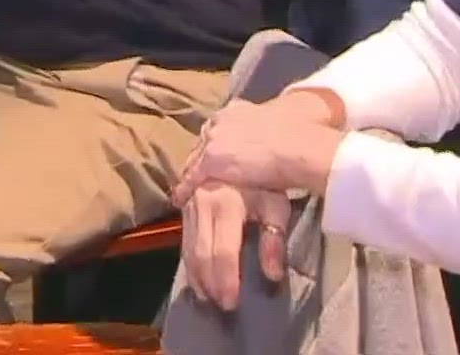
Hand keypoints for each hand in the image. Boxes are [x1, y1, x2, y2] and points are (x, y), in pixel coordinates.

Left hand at [176, 95, 346, 200]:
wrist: (296, 144)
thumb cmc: (298, 136)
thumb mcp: (275, 126)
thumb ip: (264, 133)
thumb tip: (271, 143)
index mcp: (235, 110)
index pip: (215, 130)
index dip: (212, 146)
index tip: (210, 156)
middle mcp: (219, 121)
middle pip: (201, 144)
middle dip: (198, 159)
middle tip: (194, 175)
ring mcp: (213, 141)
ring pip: (194, 161)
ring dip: (190, 175)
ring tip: (185, 189)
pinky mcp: (211, 162)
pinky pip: (192, 179)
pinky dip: (185, 190)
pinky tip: (181, 200)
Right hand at [181, 182, 294, 310]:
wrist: (240, 151)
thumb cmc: (265, 182)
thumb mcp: (276, 206)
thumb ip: (274, 241)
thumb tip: (273, 275)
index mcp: (225, 204)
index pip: (223, 251)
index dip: (226, 279)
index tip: (232, 303)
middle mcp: (202, 204)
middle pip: (201, 253)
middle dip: (210, 284)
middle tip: (222, 307)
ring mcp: (190, 206)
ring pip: (188, 249)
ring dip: (197, 277)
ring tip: (208, 298)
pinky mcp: (184, 208)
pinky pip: (183, 240)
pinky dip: (189, 264)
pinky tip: (197, 279)